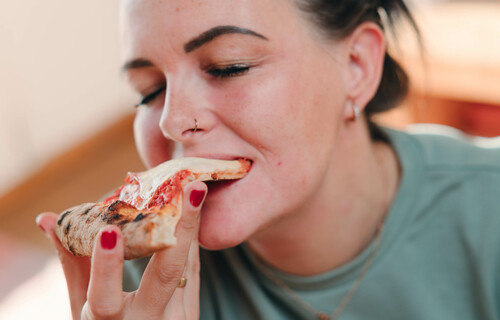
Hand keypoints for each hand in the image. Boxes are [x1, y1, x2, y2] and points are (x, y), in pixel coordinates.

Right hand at [36, 181, 206, 319]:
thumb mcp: (79, 306)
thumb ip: (70, 263)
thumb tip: (46, 219)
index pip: (105, 299)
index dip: (105, 267)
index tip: (108, 232)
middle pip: (167, 274)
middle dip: (182, 229)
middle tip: (192, 189)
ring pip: (187, 266)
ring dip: (192, 225)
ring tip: (196, 190)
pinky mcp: (191, 312)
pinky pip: (193, 270)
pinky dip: (190, 239)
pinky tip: (193, 209)